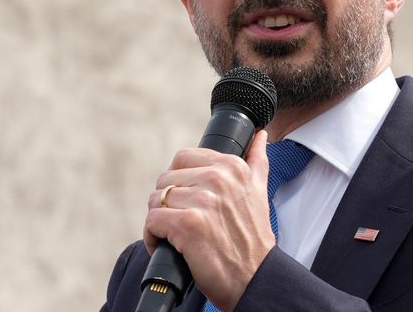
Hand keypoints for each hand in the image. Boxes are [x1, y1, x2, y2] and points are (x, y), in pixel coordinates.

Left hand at [143, 129, 274, 311]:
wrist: (255, 278)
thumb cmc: (252, 240)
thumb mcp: (259, 191)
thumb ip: (257, 160)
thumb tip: (260, 135)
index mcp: (232, 166)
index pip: (182, 158)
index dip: (181, 183)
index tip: (190, 202)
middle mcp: (218, 179)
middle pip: (166, 179)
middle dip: (168, 202)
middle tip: (183, 221)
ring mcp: (202, 201)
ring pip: (156, 200)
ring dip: (160, 221)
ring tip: (176, 235)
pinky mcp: (187, 224)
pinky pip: (152, 220)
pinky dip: (153, 236)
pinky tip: (168, 245)